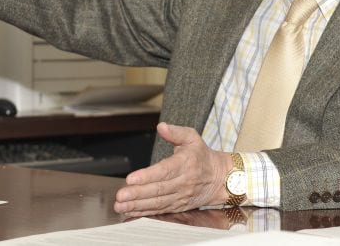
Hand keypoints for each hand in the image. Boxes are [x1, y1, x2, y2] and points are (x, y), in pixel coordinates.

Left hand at [113, 122, 231, 216]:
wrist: (219, 178)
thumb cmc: (202, 157)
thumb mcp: (192, 138)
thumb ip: (176, 132)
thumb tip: (162, 126)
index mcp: (185, 164)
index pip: (164, 171)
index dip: (147, 176)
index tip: (131, 179)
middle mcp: (183, 182)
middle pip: (158, 190)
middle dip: (137, 194)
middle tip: (120, 195)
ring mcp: (180, 196)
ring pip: (157, 202)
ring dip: (137, 205)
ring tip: (121, 205)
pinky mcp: (178, 206)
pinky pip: (160, 210)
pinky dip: (144, 212)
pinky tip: (131, 211)